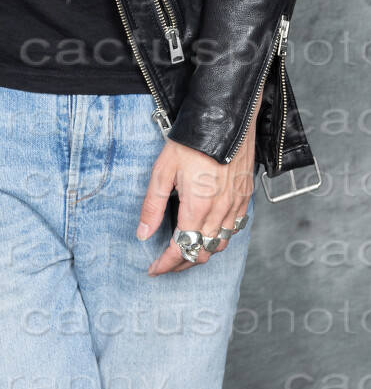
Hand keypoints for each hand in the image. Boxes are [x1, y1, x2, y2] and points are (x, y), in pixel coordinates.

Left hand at [137, 98, 258, 275]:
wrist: (226, 118)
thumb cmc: (191, 141)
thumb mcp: (163, 171)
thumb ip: (152, 206)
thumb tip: (142, 234)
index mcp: (197, 207)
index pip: (181, 249)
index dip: (165, 264)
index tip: (153, 269)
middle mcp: (220, 212)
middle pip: (202, 253)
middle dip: (182, 263)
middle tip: (165, 263)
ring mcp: (236, 206)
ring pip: (221, 244)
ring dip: (202, 252)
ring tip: (185, 250)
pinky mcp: (246, 197)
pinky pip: (235, 229)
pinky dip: (221, 238)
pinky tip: (209, 231)